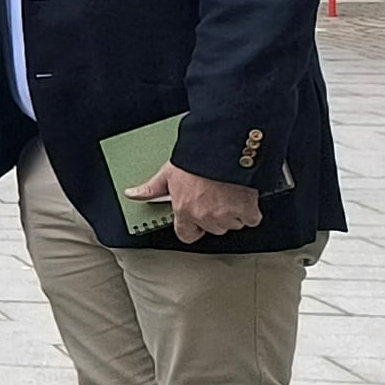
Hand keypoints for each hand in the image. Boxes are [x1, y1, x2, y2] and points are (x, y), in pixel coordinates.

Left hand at [133, 160, 262, 243]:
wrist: (224, 150)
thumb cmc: (197, 159)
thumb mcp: (168, 172)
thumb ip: (151, 188)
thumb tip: (132, 194)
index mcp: (184, 209)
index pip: (186, 235)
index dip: (192, 228)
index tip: (196, 220)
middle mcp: (204, 216)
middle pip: (213, 228)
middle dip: (214, 216)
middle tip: (214, 198)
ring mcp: (226, 215)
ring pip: (232, 224)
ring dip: (232, 213)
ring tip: (228, 194)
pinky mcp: (247, 210)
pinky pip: (251, 220)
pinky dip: (250, 210)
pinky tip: (243, 197)